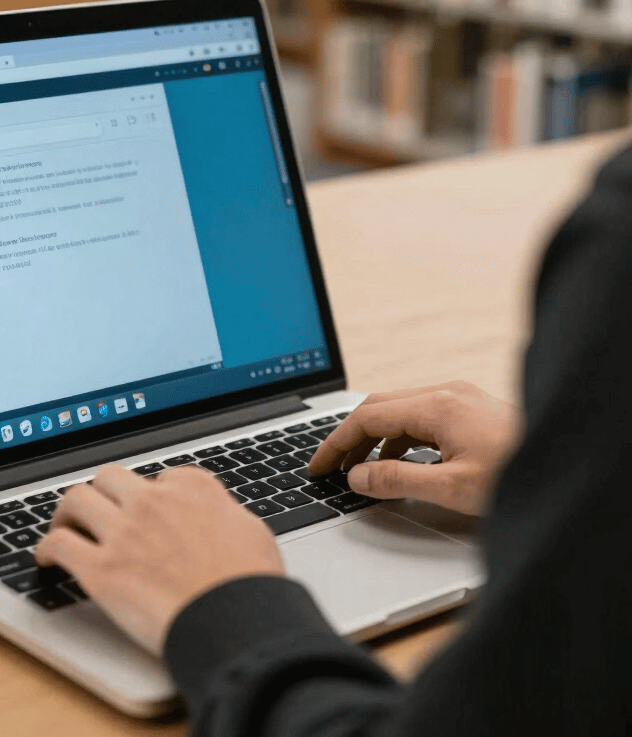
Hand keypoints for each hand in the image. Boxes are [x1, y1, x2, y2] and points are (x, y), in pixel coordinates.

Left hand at [35, 464, 284, 655]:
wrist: (234, 622)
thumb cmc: (250, 585)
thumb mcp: (251, 530)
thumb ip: (224, 513)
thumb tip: (216, 516)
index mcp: (193, 488)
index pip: (160, 477)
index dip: (150, 494)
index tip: (146, 510)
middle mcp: (154, 500)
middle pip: (110, 477)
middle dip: (102, 492)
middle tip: (96, 511)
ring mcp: (124, 532)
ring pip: (77, 499)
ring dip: (68, 512)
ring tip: (64, 526)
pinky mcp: (101, 569)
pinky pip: (59, 544)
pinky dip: (47, 548)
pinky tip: (46, 558)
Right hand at [309, 380, 520, 516]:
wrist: (564, 461)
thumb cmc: (517, 476)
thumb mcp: (452, 488)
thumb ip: (397, 480)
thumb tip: (357, 476)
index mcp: (436, 405)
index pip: (367, 417)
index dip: (336, 443)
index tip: (318, 468)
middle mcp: (445, 393)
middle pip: (379, 408)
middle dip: (349, 438)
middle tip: (328, 469)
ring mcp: (458, 398)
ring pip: (398, 412)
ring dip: (373, 439)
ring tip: (357, 472)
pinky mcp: (468, 410)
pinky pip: (419, 418)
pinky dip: (398, 439)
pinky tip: (396, 465)